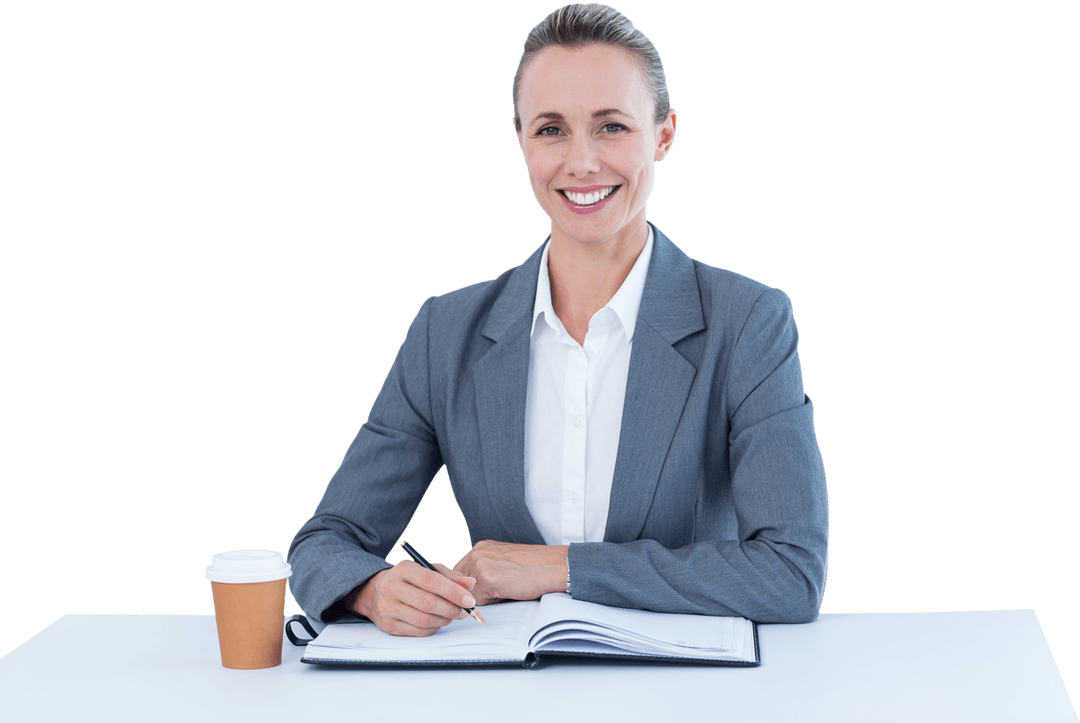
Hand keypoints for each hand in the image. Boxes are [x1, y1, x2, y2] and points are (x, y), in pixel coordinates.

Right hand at [347, 560, 476, 636]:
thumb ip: (450, 576)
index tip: (469, 599)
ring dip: (444, 620)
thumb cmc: (408, 580)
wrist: (375, 592)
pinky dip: (434, 628)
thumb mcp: (427, 570)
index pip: (432, 581)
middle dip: (452, 609)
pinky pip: (418, 631)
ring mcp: (388, 608)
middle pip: (428, 603)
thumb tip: (470, 584)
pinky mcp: (388, 625)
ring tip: (453, 615)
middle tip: (464, 611)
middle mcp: (392, 587)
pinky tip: (438, 621)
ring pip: (424, 620)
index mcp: (403, 569)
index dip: (453, 592)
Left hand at [454, 540, 568, 605]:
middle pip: (459, 584)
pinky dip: (490, 603)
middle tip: (492, 594)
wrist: (553, 566)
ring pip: (467, 594)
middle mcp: (477, 553)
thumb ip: (485, 568)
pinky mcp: (487, 580)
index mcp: (481, 547)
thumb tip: (470, 589)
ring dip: (481, 598)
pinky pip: (478, 602)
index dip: (466, 586)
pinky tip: (507, 593)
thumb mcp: (503, 560)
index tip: (473, 592)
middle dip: (470, 593)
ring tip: (503, 590)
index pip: (458, 572)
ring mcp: (480, 566)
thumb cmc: (534, 566)